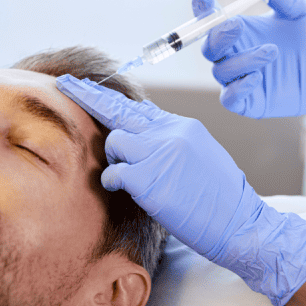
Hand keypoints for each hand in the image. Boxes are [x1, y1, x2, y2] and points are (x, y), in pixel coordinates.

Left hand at [55, 74, 305, 305]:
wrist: (240, 222)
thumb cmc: (222, 197)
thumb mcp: (201, 155)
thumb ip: (173, 141)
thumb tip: (148, 136)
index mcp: (183, 127)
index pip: (141, 107)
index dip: (112, 97)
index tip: (90, 88)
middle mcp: (170, 133)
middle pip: (119, 110)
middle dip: (88, 95)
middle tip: (65, 83)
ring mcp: (159, 154)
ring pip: (115, 140)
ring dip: (114, 158)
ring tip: (130, 176)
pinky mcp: (148, 179)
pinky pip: (114, 172)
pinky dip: (113, 180)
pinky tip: (123, 187)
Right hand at [192, 0, 305, 134]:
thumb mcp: (298, 11)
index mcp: (238, 31)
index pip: (210, 19)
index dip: (202, 9)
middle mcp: (233, 55)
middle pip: (208, 47)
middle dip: (217, 35)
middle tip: (237, 25)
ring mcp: (239, 79)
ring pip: (221, 71)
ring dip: (243, 60)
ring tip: (273, 51)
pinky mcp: (250, 102)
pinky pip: (230, 98)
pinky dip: (239, 88)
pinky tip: (258, 77)